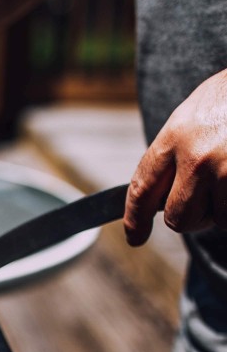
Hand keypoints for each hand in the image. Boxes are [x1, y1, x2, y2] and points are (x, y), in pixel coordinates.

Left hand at [125, 69, 226, 245]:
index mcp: (175, 137)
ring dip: (223, 211)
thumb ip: (173, 153)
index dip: (134, 219)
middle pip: (179, 216)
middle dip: (189, 218)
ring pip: (217, 219)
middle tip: (202, 207)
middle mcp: (198, 156)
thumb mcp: (194, 115)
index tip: (134, 236)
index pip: (142, 189)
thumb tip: (156, 197)